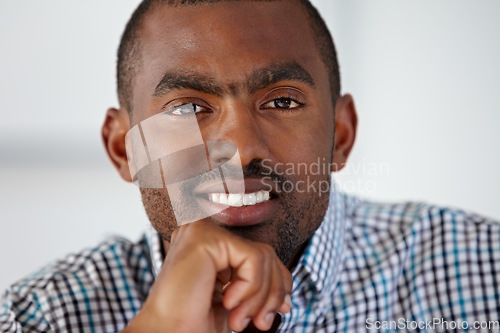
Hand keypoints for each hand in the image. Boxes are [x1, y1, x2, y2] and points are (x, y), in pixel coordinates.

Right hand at [122, 221, 292, 332]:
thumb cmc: (193, 322)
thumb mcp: (235, 300)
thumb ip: (257, 286)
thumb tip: (287, 294)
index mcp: (210, 244)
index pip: (260, 253)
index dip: (278, 281)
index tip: (279, 310)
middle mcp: (205, 231)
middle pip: (266, 253)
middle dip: (273, 292)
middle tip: (262, 322)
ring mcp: (203, 229)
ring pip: (264, 255)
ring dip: (259, 297)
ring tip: (238, 320)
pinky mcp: (206, 236)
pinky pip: (254, 258)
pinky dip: (251, 288)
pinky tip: (229, 303)